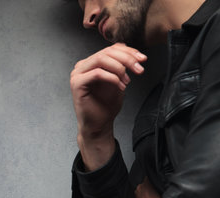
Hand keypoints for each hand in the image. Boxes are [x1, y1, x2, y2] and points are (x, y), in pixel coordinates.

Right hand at [70, 43, 146, 169]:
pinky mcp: (76, 84)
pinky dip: (112, 78)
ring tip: (128, 80)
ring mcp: (77, 74)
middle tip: (139, 69)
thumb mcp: (118, 80)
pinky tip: (120, 86)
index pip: (110, 49)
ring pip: (101, 59)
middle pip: (106, 52)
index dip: (128, 51)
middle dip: (127, 59)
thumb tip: (131, 51)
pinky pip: (97, 73)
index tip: (142, 59)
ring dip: (119, 68)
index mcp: (91, 64)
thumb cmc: (106, 105)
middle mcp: (82, 67)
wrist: (98, 125)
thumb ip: (120, 65)